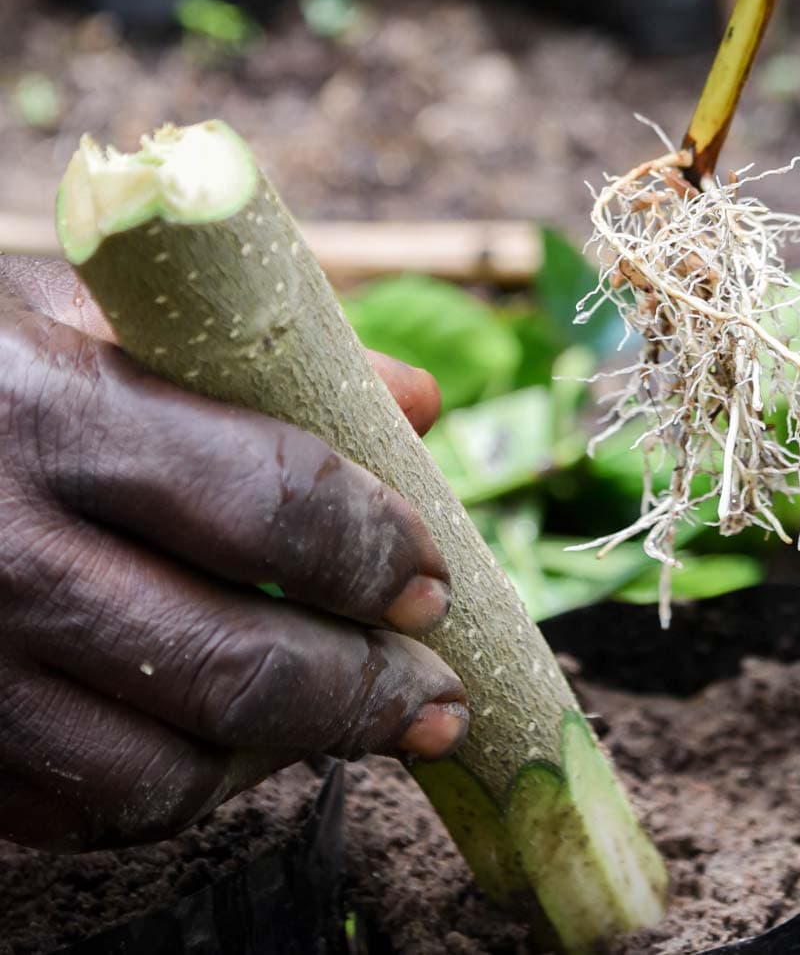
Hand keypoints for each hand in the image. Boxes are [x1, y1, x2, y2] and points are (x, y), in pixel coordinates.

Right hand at [0, 258, 466, 850]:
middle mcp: (1, 553)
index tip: (430, 573)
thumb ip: (257, 355)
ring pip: (165, 771)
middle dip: (365, 689)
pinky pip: (83, 810)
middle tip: (434, 690)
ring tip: (348, 720)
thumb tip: (418, 404)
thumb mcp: (90, 311)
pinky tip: (228, 743)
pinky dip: (178, 787)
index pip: (269, 503)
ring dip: (282, 756)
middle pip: (234, 664)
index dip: (374, 548)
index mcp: (52, 413)